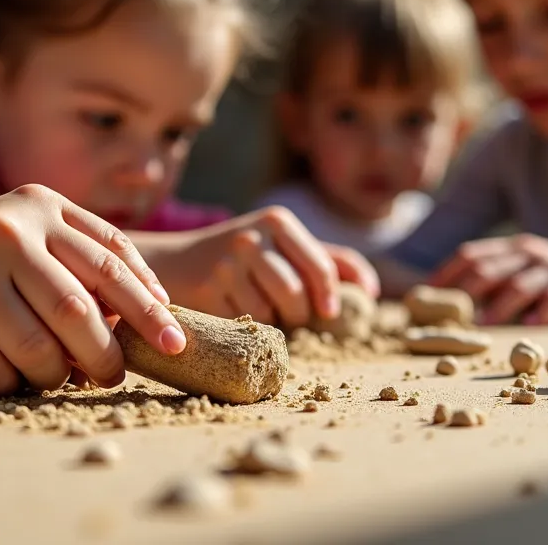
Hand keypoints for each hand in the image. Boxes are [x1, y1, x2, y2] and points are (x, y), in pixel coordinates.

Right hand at [0, 185, 183, 395]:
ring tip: (55, 374)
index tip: (176, 341)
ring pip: (41, 350)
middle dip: (106, 354)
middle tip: (113, 375)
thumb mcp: (31, 237)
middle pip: (79, 311)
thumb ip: (86, 264)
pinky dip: (12, 383)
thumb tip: (152, 315)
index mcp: (38, 207)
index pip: (110, 260)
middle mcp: (3, 233)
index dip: (149, 306)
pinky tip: (5, 371)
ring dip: (56, 375)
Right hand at [148, 207, 379, 327]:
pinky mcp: (207, 289)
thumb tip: (371, 290)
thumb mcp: (283, 247)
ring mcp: (226, 263)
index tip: (330, 312)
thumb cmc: (244, 258)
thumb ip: (327, 260)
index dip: (330, 295)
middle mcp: (251, 237)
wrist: (176, 264)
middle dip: (299, 313)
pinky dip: (247, 327)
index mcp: (277, 221)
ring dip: (272, 322)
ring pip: (270, 313)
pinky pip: (244, 323)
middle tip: (290, 314)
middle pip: (296, 294)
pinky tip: (235, 312)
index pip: (320, 266)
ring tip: (259, 308)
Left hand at [430, 234, 547, 324]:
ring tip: (483, 325)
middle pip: (490, 267)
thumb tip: (464, 301)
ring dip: (499, 306)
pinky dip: (541, 311)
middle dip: (466, 291)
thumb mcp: (532, 270)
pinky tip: (529, 326)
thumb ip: (502, 278)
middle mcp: (532, 252)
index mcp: (516, 247)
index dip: (447, 272)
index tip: (426, 293)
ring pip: (520, 283)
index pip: (472, 253)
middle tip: (450, 316)